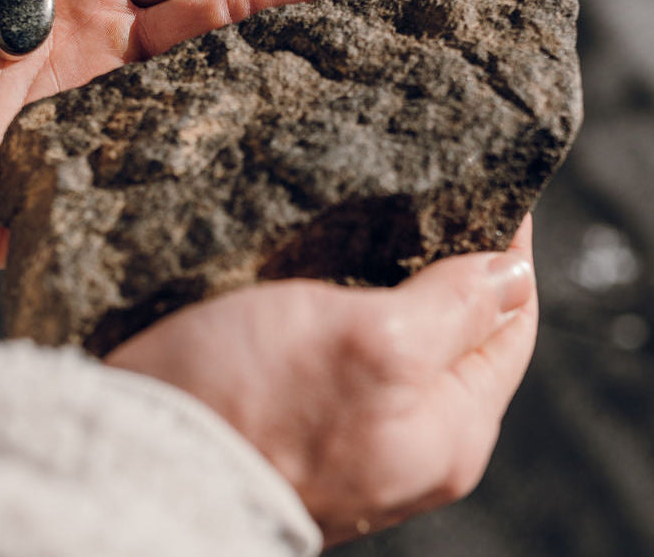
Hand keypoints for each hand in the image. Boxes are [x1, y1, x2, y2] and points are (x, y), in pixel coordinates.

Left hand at [0, 0, 389, 271]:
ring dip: (282, 76)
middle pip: (221, 25)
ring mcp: (79, 126)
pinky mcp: (55, 195)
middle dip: (308, 4)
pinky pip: (148, 178)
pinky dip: (215, 166)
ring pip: (201, 96)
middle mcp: (88, 53)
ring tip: (371, 57)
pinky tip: (289, 156)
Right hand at [108, 218, 537, 545]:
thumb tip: (514, 274)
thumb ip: (454, 310)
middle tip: (428, 196)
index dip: (505, 254)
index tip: (492, 189)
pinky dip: (346, 315)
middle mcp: (412, 446)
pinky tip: (320, 278)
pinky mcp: (302, 432)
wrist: (139, 464)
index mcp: (449, 430)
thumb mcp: (372, 341)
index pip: (509, 325)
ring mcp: (357, 444)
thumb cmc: (252, 402)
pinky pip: (348, 363)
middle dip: (450, 268)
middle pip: (458, 339)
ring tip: (374, 224)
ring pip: (400, 347)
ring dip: (393, 287)